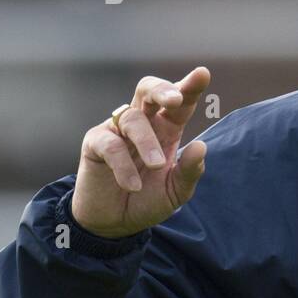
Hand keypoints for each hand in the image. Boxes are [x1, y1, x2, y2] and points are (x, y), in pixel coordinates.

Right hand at [70, 67, 211, 238]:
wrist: (115, 224)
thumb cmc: (148, 200)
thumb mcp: (176, 191)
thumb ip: (190, 171)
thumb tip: (201, 146)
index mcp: (166, 128)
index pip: (179, 103)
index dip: (190, 87)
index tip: (202, 74)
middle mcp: (142, 123)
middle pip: (148, 90)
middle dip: (162, 89)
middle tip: (175, 99)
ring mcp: (117, 131)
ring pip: (132, 118)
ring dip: (147, 142)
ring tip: (157, 166)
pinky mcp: (95, 144)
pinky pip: (110, 145)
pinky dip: (124, 165)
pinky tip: (133, 185)